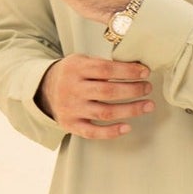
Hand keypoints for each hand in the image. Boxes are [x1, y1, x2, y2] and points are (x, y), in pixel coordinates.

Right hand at [38, 55, 155, 139]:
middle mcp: (72, 89)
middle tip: (148, 88)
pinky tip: (127, 127)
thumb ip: (102, 64)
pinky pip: (93, 132)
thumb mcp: (82, 60)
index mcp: (76, 68)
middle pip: (108, 91)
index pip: (106, 69)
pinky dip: (111, 132)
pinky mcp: (71, 125)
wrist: (44, 89)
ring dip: (130, 110)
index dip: (128, 71)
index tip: (145, 72)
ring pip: (105, 112)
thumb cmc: (72, 74)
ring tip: (148, 105)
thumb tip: (135, 67)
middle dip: (133, 90)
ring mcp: (71, 109)